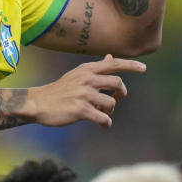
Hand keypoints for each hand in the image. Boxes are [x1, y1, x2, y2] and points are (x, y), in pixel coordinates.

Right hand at [28, 54, 146, 127]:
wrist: (38, 103)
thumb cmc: (60, 90)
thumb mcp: (77, 74)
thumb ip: (96, 68)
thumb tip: (111, 57)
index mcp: (87, 69)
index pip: (114, 64)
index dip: (131, 66)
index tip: (144, 68)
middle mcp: (86, 79)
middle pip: (117, 83)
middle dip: (121, 94)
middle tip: (115, 99)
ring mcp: (83, 94)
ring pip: (111, 103)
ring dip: (110, 111)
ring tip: (101, 113)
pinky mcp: (80, 110)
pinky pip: (103, 117)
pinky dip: (106, 123)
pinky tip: (102, 124)